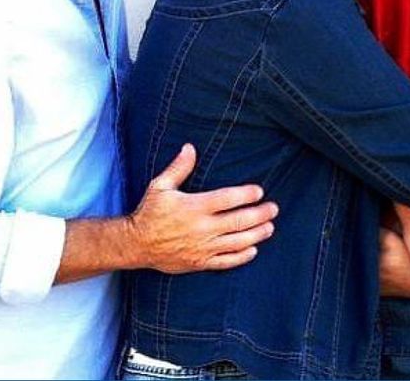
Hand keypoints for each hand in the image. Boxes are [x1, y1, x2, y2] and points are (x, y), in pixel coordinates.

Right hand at [128, 144, 278, 272]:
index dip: (246, 195)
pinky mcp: (199, 262)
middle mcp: (202, 228)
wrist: (135, 245)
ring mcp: (202, 247)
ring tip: (270, 228)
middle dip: (260, 215)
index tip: (259, 191)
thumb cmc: (149, 213)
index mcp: (194, 207)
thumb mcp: (160, 187)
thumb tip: (190, 147)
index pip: (227, 199)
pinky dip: (241, 257)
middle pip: (238, 221)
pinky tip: (253, 250)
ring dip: (256, 235)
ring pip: (237, 242)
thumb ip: (178, 168)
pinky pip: (225, 261)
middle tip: (273, 209)